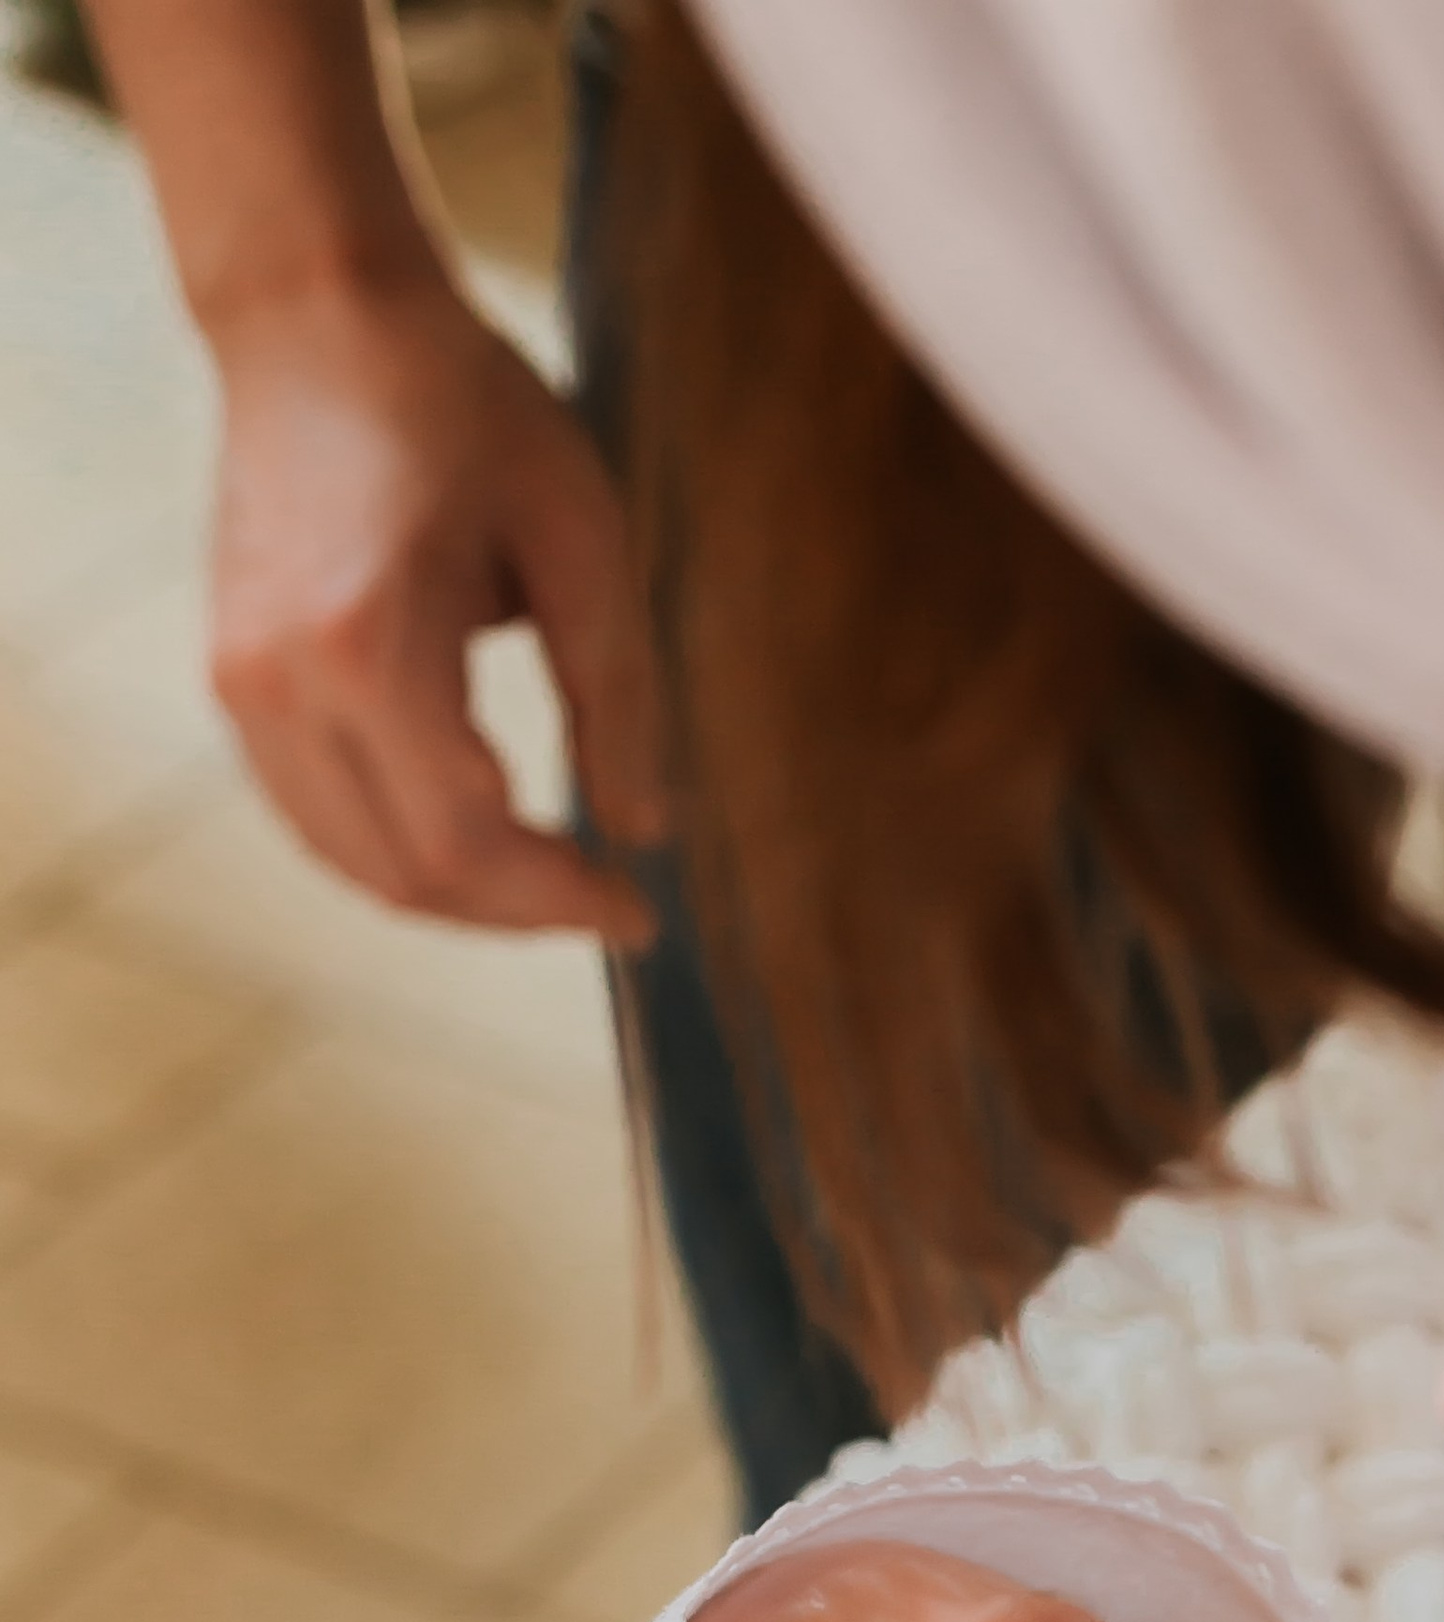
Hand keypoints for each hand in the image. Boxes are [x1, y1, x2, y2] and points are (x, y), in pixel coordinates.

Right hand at [206, 270, 664, 940]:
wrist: (319, 319)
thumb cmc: (464, 407)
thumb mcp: (582, 538)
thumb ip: (616, 698)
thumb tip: (643, 834)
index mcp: (370, 646)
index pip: (467, 842)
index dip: (560, 900)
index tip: (639, 913)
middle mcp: (282, 684)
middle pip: (407, 876)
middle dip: (517, 912)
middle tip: (604, 899)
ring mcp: (241, 687)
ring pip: (354, 864)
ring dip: (459, 895)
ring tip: (549, 875)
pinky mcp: (232, 681)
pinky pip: (319, 818)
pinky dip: (400, 851)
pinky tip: (475, 835)